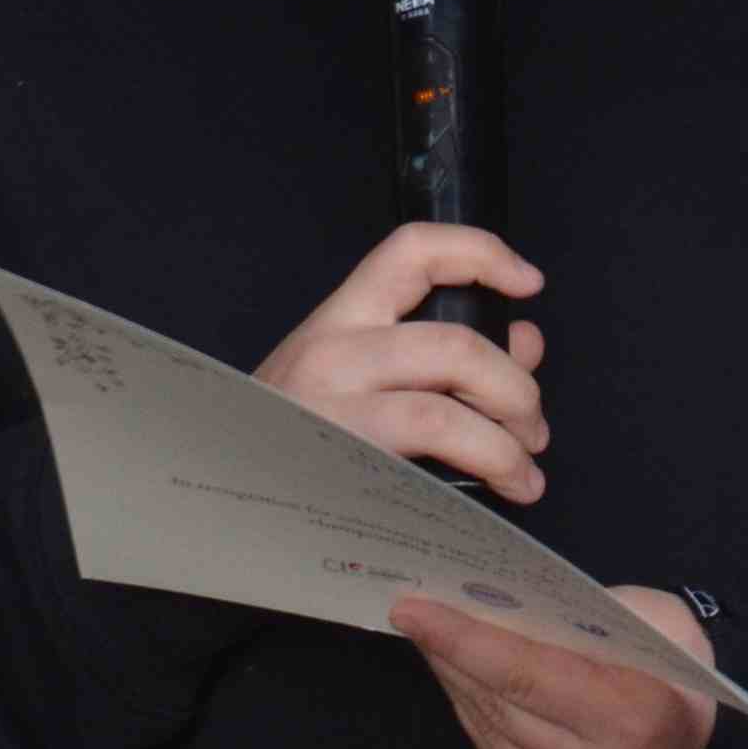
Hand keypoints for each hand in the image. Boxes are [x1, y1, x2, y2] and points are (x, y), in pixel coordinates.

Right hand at [253, 223, 550, 502]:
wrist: (215, 492)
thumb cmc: (291, 434)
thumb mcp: (353, 375)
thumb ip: (443, 353)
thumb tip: (524, 342)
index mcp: (339, 320)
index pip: (412, 252)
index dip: (481, 253)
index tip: (528, 282)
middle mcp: (331, 356)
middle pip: (454, 346)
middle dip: (516, 387)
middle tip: (532, 424)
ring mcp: (332, 416)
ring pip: (443, 414)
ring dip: (505, 443)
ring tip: (525, 470)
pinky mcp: (340, 474)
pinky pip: (425, 476)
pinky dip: (477, 480)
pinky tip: (495, 496)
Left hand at [399, 585, 719, 748]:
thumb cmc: (681, 671)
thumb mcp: (656, 620)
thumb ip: (585, 612)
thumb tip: (499, 601)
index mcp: (637, 715)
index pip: (527, 674)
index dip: (464, 640)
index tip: (413, 609)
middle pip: (501, 703)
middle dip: (450, 653)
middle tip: (414, 609)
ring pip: (491, 732)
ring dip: (454, 681)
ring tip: (431, 637)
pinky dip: (474, 713)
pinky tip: (461, 679)